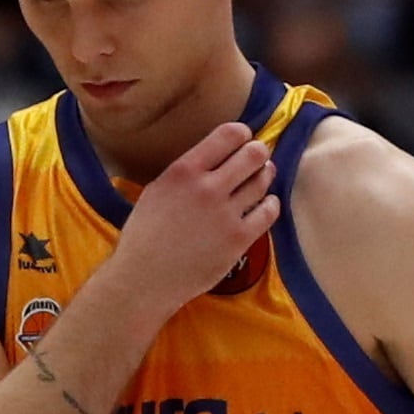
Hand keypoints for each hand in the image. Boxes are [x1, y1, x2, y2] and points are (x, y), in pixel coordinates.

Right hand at [104, 117, 280, 304]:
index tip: (243, 139)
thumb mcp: (157, 191)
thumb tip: (215, 159)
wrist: (144, 279)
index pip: (228, 135)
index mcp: (183, 171)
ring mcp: (225, 214)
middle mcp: (207, 188)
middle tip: (257, 158)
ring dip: (265, 176)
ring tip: (261, 178)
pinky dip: (270, 204)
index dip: (242, 133)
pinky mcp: (238, 239)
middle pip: (253, 154)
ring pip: (262, 181)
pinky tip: (264, 205)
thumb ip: (186, 173)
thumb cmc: (144, 237)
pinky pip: (268, 212)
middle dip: (258, 153)